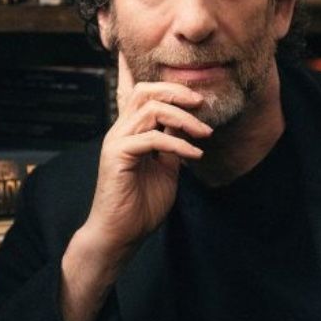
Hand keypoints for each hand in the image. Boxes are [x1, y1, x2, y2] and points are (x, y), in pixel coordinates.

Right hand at [81, 80, 210, 257]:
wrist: (121, 235)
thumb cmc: (141, 206)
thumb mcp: (166, 169)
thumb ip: (172, 145)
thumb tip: (186, 125)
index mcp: (130, 132)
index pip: (140, 95)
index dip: (166, 86)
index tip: (197, 96)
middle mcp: (120, 131)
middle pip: (145, 91)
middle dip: (176, 92)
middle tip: (201, 103)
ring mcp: (116, 141)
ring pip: (150, 109)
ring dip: (183, 118)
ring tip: (204, 133)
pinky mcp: (117, 155)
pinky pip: (153, 138)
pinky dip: (179, 144)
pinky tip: (195, 156)